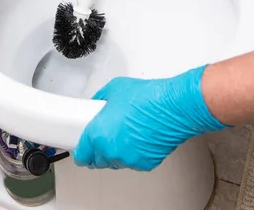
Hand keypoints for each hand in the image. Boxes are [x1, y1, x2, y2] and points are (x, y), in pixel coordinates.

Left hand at [72, 66, 225, 170]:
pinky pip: (133, 161)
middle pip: (97, 160)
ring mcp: (128, 159)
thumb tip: (96, 106)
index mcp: (98, 134)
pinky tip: (140, 136)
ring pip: (115, 161)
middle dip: (99, 149)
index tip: (82, 148)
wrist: (172, 107)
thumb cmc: (146, 97)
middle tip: (106, 133)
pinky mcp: (145, 164)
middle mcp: (111, 151)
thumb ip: (99, 101)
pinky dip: (134, 152)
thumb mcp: (113, 89)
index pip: (81, 155)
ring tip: (127, 130)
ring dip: (116, 151)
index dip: (81, 151)